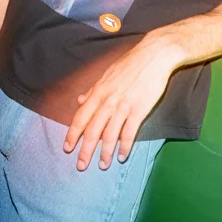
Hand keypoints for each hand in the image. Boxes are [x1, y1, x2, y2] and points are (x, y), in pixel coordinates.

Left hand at [64, 37, 179, 170]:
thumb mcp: (108, 73)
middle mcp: (108, 100)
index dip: (73, 134)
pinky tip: (122, 156)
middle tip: (81, 166)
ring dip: (105, 152)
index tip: (67, 148)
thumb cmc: (131, 62)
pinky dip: (125, 146)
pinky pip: (129, 132)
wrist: (154, 55)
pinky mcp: (139, 109)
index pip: (81, 117)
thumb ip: (94, 89)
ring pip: (110, 134)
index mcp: (99, 91)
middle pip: (93, 130)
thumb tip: (80, 100)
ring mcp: (123, 106)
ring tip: (102, 165)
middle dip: (85, 150)